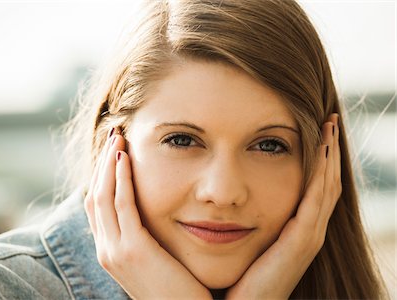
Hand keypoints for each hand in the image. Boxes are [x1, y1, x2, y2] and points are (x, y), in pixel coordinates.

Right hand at [84, 129, 211, 299]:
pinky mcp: (132, 250)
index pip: (96, 205)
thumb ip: (145, 239)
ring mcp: (114, 251)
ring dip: (109, 163)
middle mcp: (105, 250)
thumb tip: (149, 217)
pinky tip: (125, 156)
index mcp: (110, 251)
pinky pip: (122, 204)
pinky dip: (121, 178)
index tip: (113, 150)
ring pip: (102, 195)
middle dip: (102, 163)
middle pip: (94, 195)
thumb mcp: (154, 261)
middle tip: (113, 134)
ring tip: (118, 136)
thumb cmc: (177, 289)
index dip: (101, 175)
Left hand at [226, 114, 341, 298]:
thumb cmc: (239, 276)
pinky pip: (315, 200)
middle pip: (327, 182)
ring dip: (329, 155)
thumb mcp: (247, 240)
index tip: (315, 130)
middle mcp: (309, 231)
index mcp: (297, 230)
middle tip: (330, 120)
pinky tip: (321, 150)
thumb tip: (229, 198)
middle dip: (329, 150)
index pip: (315, 187)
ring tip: (329, 126)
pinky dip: (321, 174)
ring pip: (327, 186)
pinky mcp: (301, 240)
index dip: (319, 159)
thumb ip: (249, 220)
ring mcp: (309, 236)